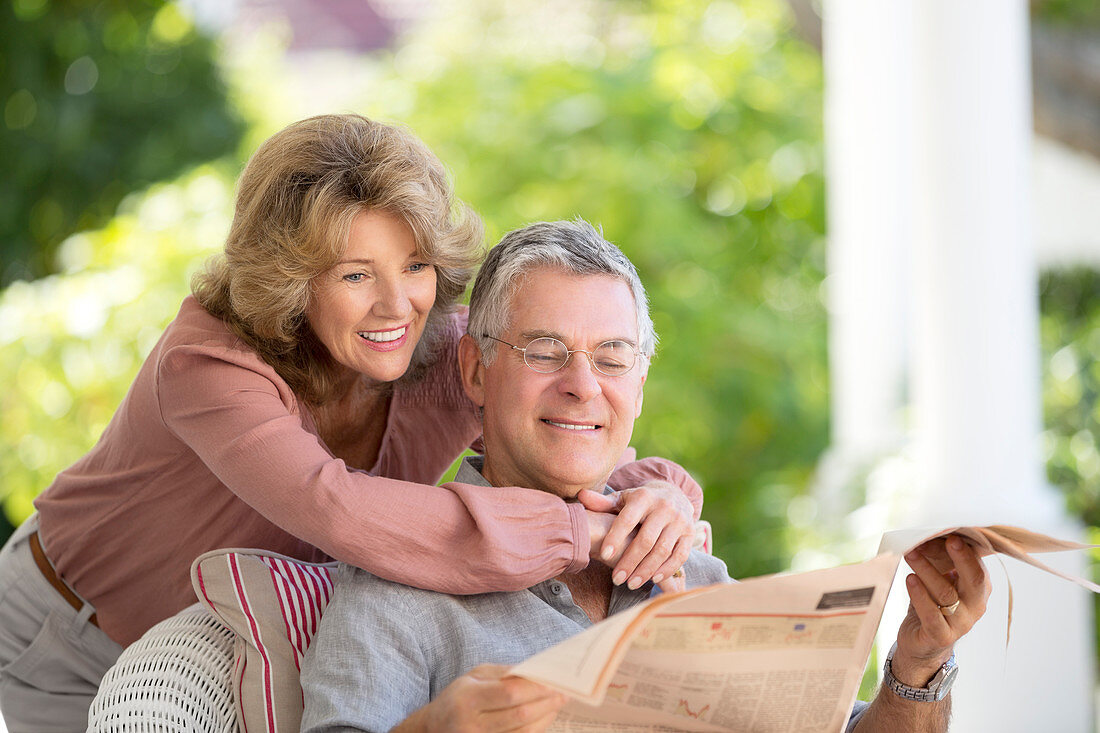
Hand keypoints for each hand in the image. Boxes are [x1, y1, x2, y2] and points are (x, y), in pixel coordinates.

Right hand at [398, 664, 565, 732]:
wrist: (434, 729)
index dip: (535, 688)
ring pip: (523, 732)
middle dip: (546, 703)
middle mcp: (472, 724)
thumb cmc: (458, 697)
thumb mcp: (473, 677)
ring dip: (546, 718)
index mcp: (468, 698)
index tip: (554, 681)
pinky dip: (536, 730)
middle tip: (564, 692)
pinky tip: (545, 718)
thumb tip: (535, 671)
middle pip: (520, 715)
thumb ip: (503, 673)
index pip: (509, 693)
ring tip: (558, 704)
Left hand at [578, 480, 694, 593]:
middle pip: (646, 539)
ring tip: (631, 583)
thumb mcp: (622, 499)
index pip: (628, 519)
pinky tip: (653, 579)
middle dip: (630, 561)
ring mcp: (680, 521)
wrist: (673, 494)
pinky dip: (666, 569)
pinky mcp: (690, 533)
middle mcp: (664, 507)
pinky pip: (680, 555)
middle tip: (617, 579)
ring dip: (646, 570)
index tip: (604, 555)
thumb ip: (603, 503)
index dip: (616, 537)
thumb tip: (581, 497)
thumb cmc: (639, 502)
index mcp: (644, 497)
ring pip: (662, 550)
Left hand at [891, 535, 990, 686]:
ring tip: (911, 554)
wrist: (923, 643)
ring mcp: (961, 623)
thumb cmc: (932, 604)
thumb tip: (928, 536)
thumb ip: (939, 560)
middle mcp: (975, 606)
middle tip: (948, 539)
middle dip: (961, 557)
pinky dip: (919, 595)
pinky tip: (910, 580)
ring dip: (927, 570)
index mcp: (979, 589)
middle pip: (974, 579)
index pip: (977, 566)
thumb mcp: (939, 580)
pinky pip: (931, 614)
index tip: (948, 533)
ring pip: (946, 593)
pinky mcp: (941, 635)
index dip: (962, 549)